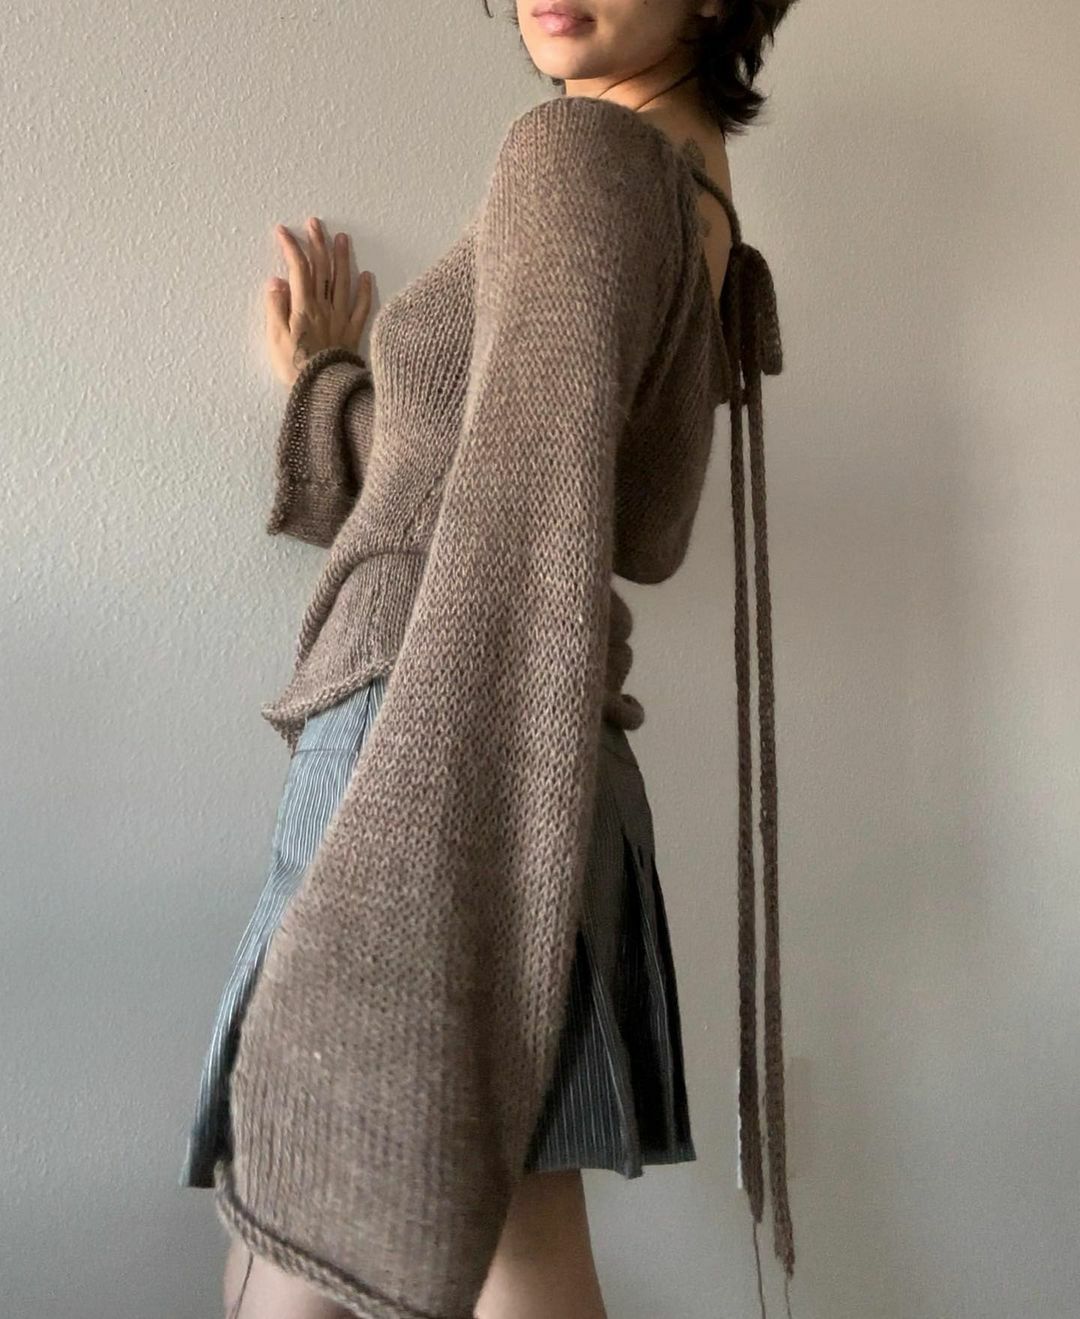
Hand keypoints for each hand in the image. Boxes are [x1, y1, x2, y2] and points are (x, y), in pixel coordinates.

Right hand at [265, 216, 372, 388]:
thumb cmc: (295, 367)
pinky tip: (366, 276)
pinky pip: (362, 308)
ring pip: (343, 282)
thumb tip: (276, 282)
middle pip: (323, 269)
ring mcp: (341, 319)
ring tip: (342, 238)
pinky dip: (364, 291)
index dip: (291, 247)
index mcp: (303, 307)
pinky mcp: (353, 333)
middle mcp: (325, 307)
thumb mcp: (276, 338)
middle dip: (318, 243)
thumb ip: (275, 308)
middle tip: (315, 223)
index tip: (283, 231)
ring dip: (342, 258)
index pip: (298, 268)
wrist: (323, 390)